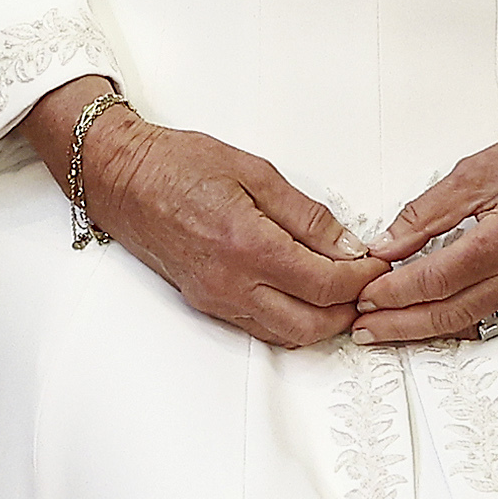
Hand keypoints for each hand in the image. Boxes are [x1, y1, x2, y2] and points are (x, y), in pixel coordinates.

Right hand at [40, 75, 383, 349]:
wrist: (119, 176)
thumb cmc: (176, 164)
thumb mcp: (253, 171)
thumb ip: (305, 213)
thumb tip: (347, 245)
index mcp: (249, 245)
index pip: (327, 284)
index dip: (363, 278)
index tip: (378, 264)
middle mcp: (232, 283)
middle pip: (314, 324)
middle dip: (350, 308)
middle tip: (367, 282)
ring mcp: (217, 298)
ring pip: (288, 334)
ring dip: (322, 320)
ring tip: (339, 290)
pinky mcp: (206, 302)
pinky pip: (261, 327)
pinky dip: (291, 319)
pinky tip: (302, 295)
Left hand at [352, 70, 497, 347]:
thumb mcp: (475, 171)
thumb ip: (427, 211)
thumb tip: (387, 243)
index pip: (434, 279)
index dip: (394, 291)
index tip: (361, 294)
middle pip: (448, 314)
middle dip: (400, 325)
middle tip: (361, 329)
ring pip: (468, 322)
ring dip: (423, 330)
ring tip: (385, 332)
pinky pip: (489, 316)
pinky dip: (455, 324)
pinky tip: (429, 323)